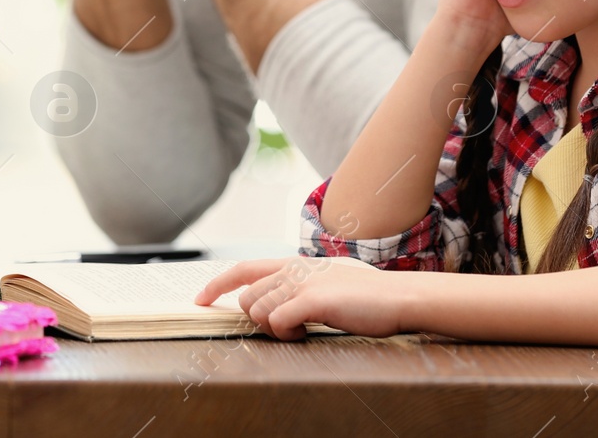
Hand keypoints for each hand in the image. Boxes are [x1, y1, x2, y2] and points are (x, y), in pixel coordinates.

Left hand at [194, 256, 403, 340]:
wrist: (398, 297)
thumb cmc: (366, 296)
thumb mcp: (327, 281)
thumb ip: (300, 285)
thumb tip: (277, 304)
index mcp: (294, 263)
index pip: (243, 269)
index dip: (217, 285)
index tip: (199, 300)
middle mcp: (293, 268)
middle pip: (247, 299)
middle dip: (258, 321)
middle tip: (287, 328)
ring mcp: (302, 282)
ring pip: (258, 311)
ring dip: (274, 329)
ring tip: (301, 329)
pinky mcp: (313, 299)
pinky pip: (278, 322)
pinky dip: (287, 334)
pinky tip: (305, 332)